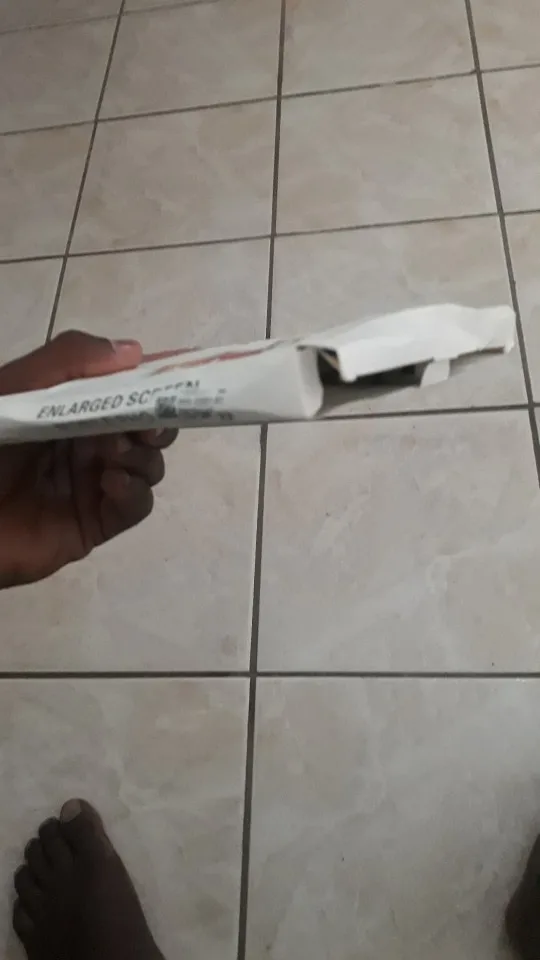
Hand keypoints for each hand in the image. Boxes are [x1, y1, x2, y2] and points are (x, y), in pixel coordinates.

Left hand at [0, 331, 176, 588]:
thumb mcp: (12, 388)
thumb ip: (66, 360)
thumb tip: (133, 352)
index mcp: (68, 405)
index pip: (123, 388)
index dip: (153, 380)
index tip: (178, 374)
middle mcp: (86, 442)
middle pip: (146, 428)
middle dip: (158, 421)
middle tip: (148, 423)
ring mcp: (92, 483)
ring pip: (148, 465)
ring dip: (145, 455)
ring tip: (114, 453)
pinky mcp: (94, 523)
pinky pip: (135, 506)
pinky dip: (136, 491)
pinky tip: (112, 482)